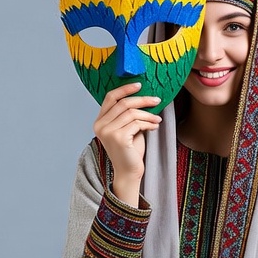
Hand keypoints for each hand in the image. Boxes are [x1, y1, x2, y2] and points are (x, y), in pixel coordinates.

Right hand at [93, 82, 160, 205]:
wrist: (129, 172)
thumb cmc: (130, 151)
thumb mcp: (128, 128)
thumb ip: (129, 114)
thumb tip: (144, 97)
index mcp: (100, 121)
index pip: (110, 97)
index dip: (125, 89)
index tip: (140, 85)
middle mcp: (100, 125)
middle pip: (123, 103)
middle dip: (142, 100)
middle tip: (157, 99)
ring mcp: (107, 131)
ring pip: (131, 113)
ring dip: (148, 114)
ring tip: (157, 118)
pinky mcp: (118, 137)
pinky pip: (136, 123)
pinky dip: (148, 123)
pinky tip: (155, 126)